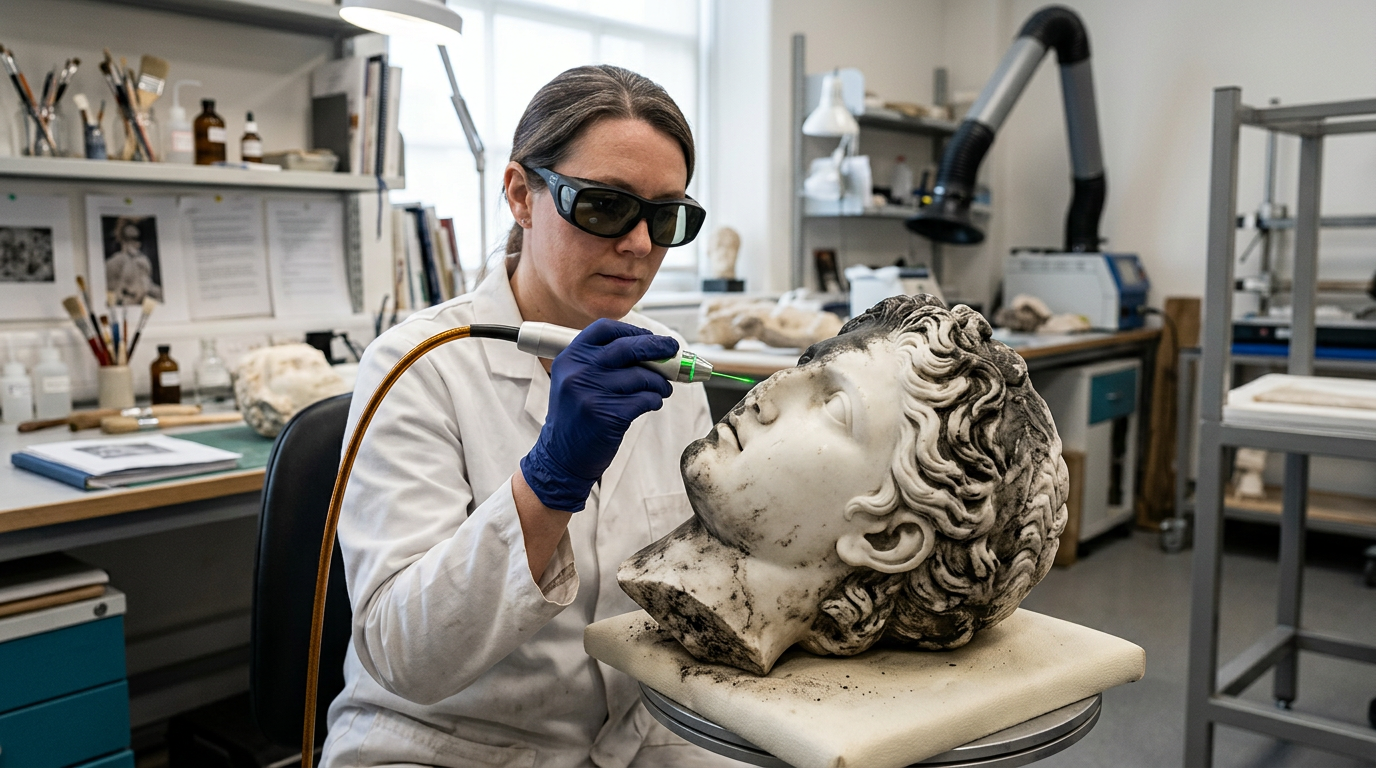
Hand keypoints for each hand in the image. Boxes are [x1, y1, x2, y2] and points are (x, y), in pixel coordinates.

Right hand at [520, 319, 676, 510]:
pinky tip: (652, 404)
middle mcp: (578, 372)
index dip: (632, 330)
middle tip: (673, 350)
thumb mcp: (576, 380)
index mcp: (570, 358)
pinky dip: (654, 400)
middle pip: (628, 347)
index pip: (605, 329)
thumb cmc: (577, 416)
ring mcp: (591, 393)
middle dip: (657, 347)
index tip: (649, 336)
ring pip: (642, 376)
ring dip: (659, 382)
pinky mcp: (607, 415)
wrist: (561, 456)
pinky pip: (644, 399)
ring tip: (662, 389)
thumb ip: (603, 362)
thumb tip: (650, 348)